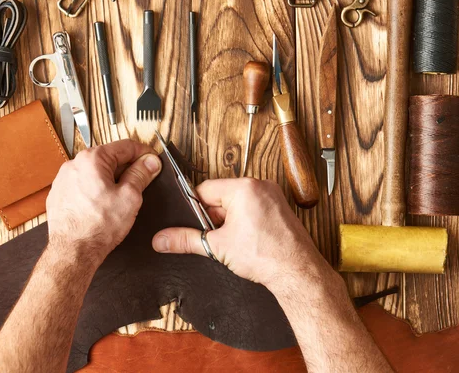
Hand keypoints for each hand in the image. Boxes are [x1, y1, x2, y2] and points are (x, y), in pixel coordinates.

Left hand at [46, 140, 161, 267]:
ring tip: (123, 197)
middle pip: (109, 158)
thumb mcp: (130, 197)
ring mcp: (64, 180)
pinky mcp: (60, 195)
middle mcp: (74, 165)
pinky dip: (96, 189)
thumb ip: (141, 174)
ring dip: (111, 179)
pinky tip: (104, 205)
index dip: (144, 153)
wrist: (73, 251)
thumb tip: (150, 162)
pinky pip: (83, 185)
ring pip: (96, 172)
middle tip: (143, 180)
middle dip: (128, 167)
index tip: (153, 161)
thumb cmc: (98, 227)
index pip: (125, 146)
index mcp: (92, 159)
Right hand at [152, 178, 333, 287]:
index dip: (194, 209)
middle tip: (214, 238)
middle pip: (222, 197)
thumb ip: (185, 240)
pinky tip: (245, 241)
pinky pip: (253, 208)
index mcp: (243, 187)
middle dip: (214, 218)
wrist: (297, 272)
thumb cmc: (264, 256)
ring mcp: (272, 196)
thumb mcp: (217, 247)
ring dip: (229, 221)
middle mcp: (260, 185)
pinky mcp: (280, 208)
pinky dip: (245, 222)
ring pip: (238, 204)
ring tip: (232, 242)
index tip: (191, 225)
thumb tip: (161, 240)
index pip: (205, 190)